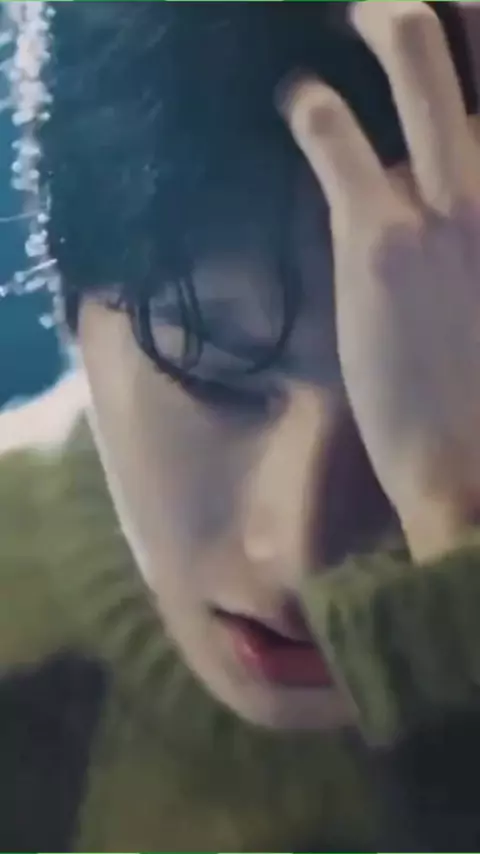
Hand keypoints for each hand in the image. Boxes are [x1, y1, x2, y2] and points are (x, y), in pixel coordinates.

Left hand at [282, 1, 479, 561]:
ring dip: (376, 18)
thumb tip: (458, 175)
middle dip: (433, 5)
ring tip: (352, 16)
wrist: (473, 467)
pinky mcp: (376, 233)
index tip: (461, 18)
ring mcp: (445, 194)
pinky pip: (334, 131)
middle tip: (397, 6)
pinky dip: (311, 104)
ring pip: (413, 47)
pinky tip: (298, 100)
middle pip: (479, 24)